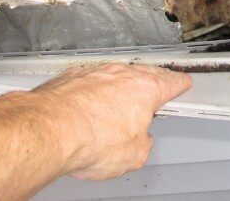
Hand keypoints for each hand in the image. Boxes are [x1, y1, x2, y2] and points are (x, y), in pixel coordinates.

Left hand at [31, 63, 191, 180]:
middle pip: (145, 74)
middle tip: (151, 95)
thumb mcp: (134, 155)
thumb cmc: (89, 138)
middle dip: (151, 83)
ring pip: (115, 76)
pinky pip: (89, 80)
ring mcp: (96, 73)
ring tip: (113, 110)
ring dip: (118, 88)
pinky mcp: (71, 77)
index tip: (182, 84)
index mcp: (147, 89)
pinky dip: (91, 91)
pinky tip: (85, 107)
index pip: (173, 82)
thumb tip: (139, 143)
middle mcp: (123, 75)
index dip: (180, 85)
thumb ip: (144, 143)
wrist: (47, 130)